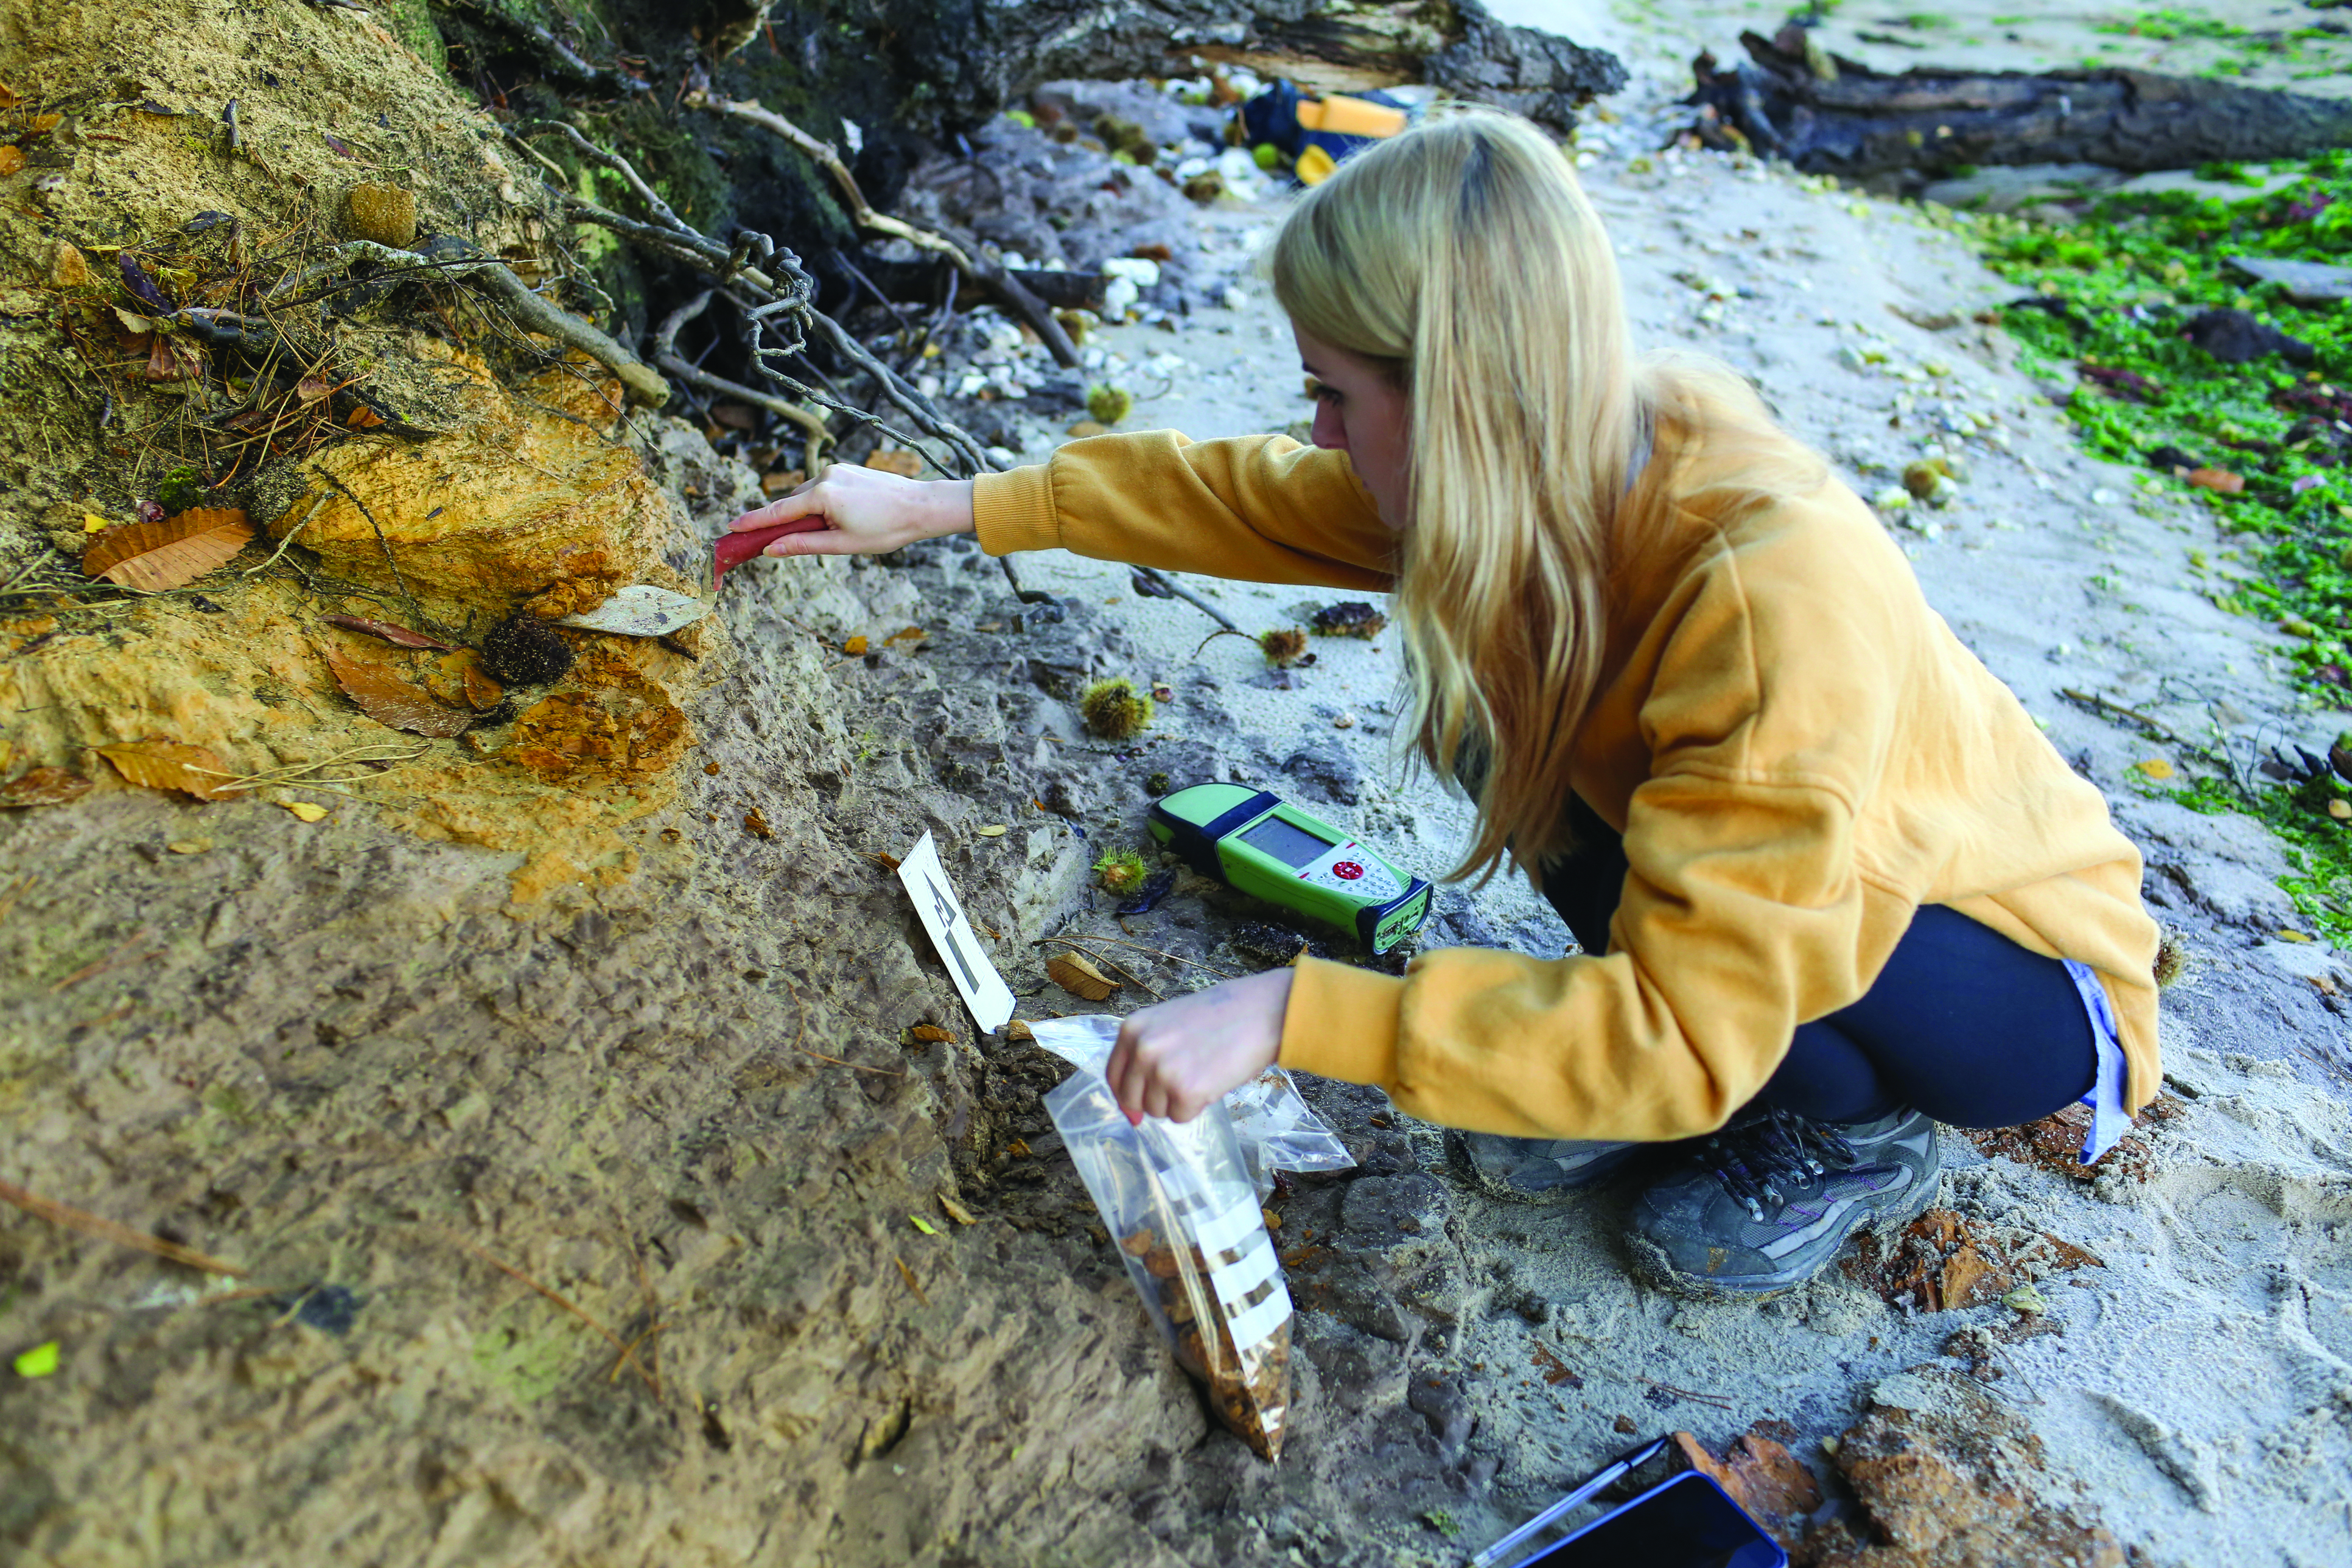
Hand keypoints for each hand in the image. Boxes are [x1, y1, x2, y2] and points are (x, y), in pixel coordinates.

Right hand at [724, 464, 975, 557]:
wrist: (922, 506)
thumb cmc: (887, 530)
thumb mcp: (843, 545)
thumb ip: (804, 545)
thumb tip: (772, 549)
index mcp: (823, 495)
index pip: (779, 511)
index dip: (754, 521)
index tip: (732, 525)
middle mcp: (825, 475)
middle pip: (793, 503)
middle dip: (789, 522)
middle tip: (792, 543)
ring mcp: (837, 469)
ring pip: (808, 496)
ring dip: (810, 514)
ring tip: (842, 530)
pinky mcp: (846, 469)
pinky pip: (823, 488)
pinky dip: (822, 504)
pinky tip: (847, 516)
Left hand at [1105, 968, 1293, 1122]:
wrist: (1260, 1012)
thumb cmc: (1219, 1017)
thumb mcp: (1168, 1025)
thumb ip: (1145, 1056)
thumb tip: (1131, 1114)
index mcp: (1132, 1029)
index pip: (1113, 1076)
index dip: (1126, 1096)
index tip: (1137, 1107)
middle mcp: (1142, 1049)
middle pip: (1132, 1099)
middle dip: (1155, 1100)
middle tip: (1183, 1084)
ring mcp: (1162, 1070)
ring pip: (1157, 1111)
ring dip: (1178, 1102)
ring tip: (1202, 1073)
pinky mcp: (1186, 1090)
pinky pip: (1181, 1117)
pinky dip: (1198, 1107)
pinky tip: (1213, 1081)